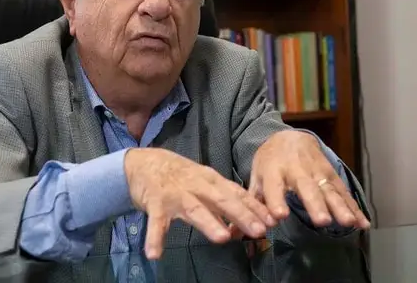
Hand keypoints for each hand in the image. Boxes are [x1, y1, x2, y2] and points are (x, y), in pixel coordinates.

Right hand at [124, 148, 276, 258]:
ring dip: (209, 223)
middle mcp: (197, 185)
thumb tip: (250, 218)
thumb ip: (224, 199)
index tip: (273, 220)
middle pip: (222, 200)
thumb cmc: (180, 176)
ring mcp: (176, 194)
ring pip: (194, 209)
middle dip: (242, 215)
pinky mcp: (156, 204)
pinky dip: (154, 238)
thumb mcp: (205, 182)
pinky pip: (156, 223)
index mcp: (211, 180)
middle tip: (259, 230)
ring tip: (222, 238)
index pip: (237, 193)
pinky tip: (155, 254)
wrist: (144, 163)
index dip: (255, 207)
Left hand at [249, 131, 369, 229]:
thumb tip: (238, 229)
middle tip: (321, 221)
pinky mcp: (330, 172)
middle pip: (306, 187)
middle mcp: (295, 169)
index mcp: (273, 170)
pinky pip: (343, 191)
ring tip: (347, 223)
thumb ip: (252, 202)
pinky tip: (362, 222)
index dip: (276, 200)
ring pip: (328, 189)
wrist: (287, 136)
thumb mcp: (256, 177)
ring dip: (339, 206)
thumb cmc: (269, 162)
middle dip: (314, 204)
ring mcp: (315, 170)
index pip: (273, 187)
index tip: (280, 216)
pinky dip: (354, 206)